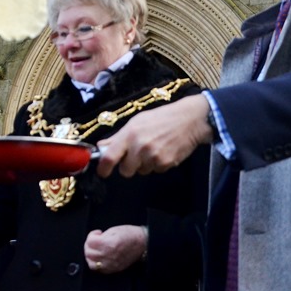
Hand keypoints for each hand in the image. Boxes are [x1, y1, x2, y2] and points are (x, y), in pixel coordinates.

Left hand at [84, 225, 146, 273]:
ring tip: (95, 249)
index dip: (91, 235)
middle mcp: (109, 256)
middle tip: (94, 240)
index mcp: (109, 244)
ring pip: (91, 263)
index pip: (90, 242)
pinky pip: (99, 270)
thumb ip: (101, 236)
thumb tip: (93, 240)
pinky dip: (96, 263)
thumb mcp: (114, 230)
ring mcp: (111, 264)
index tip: (97, 233)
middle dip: (89, 245)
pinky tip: (100, 256)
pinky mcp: (114, 269)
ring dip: (90, 255)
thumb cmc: (130, 234)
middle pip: (89, 253)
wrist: (143, 244)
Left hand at [96, 94, 211, 176]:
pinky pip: (155, 171)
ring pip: (141, 171)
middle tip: (136, 155)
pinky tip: (163, 151)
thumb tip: (101, 146)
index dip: (103, 168)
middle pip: (125, 171)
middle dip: (128, 166)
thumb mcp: (136, 122)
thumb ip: (118, 137)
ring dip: (144, 164)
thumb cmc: (161, 118)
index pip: (110, 156)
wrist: (189, 120)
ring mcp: (153, 156)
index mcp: (129, 134)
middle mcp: (139, 146)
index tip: (102, 172)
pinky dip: (158, 164)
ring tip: (153, 148)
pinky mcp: (166, 163)